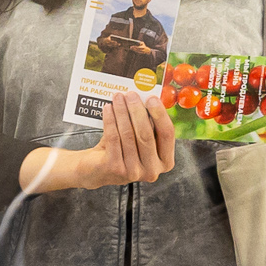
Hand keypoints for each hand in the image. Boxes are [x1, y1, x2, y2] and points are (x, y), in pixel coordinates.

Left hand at [25, 92, 176, 194]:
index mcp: (165, 162)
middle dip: (137, 110)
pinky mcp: (115, 169)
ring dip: (122, 112)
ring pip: (128, 135)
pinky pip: (113, 138)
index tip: (151, 97)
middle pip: (146, 134)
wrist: (97, 169)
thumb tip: (146, 98)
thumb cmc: (122, 150)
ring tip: (117, 97)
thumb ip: (147, 124)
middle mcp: (152, 170)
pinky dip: (110, 120)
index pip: (167, 134)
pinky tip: (108, 109)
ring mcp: (134, 172)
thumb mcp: (139, 139)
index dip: (160, 114)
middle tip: (130, 94)